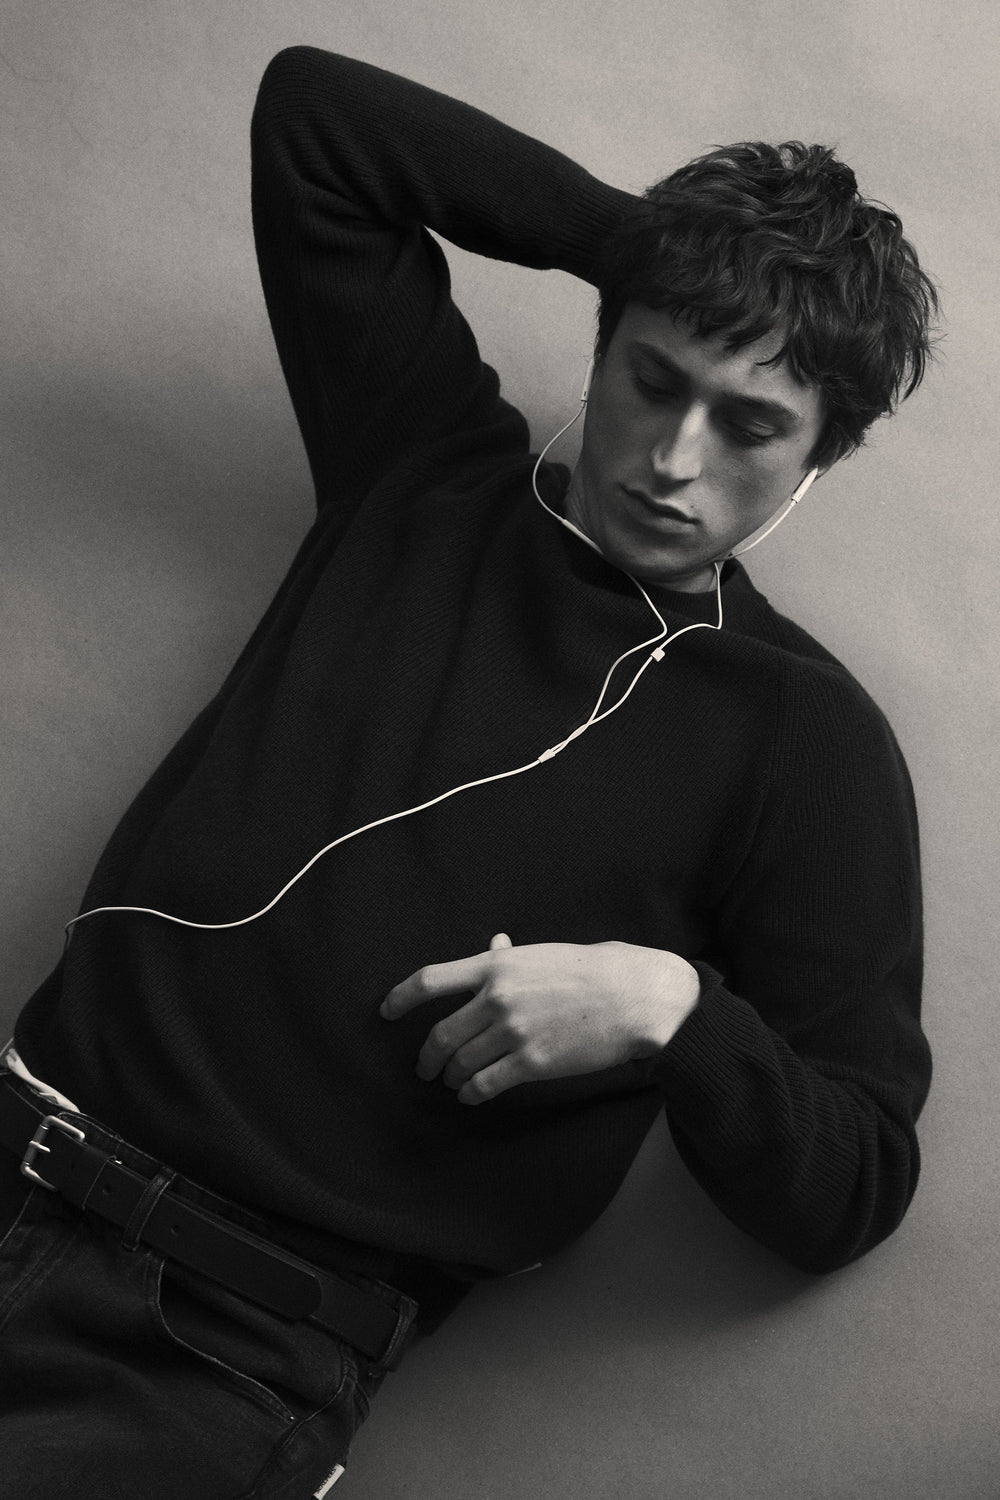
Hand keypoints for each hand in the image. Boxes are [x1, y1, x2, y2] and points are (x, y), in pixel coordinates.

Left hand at [381, 935, 699, 1104]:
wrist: (634, 996)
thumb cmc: (592, 970)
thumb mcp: (543, 954)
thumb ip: (510, 956)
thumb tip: (492, 943)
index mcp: (496, 964)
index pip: (429, 980)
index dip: (400, 998)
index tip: (386, 1011)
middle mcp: (497, 997)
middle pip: (439, 1034)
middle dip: (426, 1057)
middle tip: (424, 1067)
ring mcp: (512, 1031)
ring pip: (459, 1063)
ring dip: (451, 1077)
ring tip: (452, 1082)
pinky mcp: (531, 1063)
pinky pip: (485, 1084)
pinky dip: (472, 1094)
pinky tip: (472, 1095)